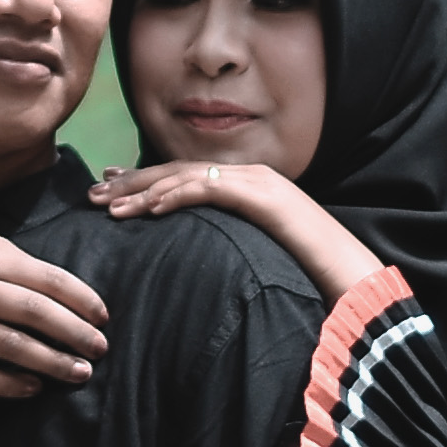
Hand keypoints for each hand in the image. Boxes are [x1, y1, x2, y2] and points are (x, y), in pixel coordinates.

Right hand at [0, 229, 107, 399]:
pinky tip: (34, 387)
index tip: (102, 316)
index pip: (44, 278)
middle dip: (73, 333)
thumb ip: (17, 264)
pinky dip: (11, 384)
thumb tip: (68, 293)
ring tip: (78, 372)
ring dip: (51, 362)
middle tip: (99, 348)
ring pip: (12, 348)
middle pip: (34, 314)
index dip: (80, 299)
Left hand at [89, 156, 386, 309]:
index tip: (111, 187)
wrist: (352, 276)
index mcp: (250, 187)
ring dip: (144, 191)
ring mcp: (258, 183)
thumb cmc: (310, 274)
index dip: (146, 181)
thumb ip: (231, 245)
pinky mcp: (262, 196)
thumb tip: (200, 259)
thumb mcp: (260, 254)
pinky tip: (148, 209)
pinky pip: (210, 188)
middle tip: (94, 193)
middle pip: (180, 171)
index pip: (188, 176)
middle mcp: (252, 176)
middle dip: (133, 181)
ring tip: (109, 207)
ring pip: (188, 176)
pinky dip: (175, 195)